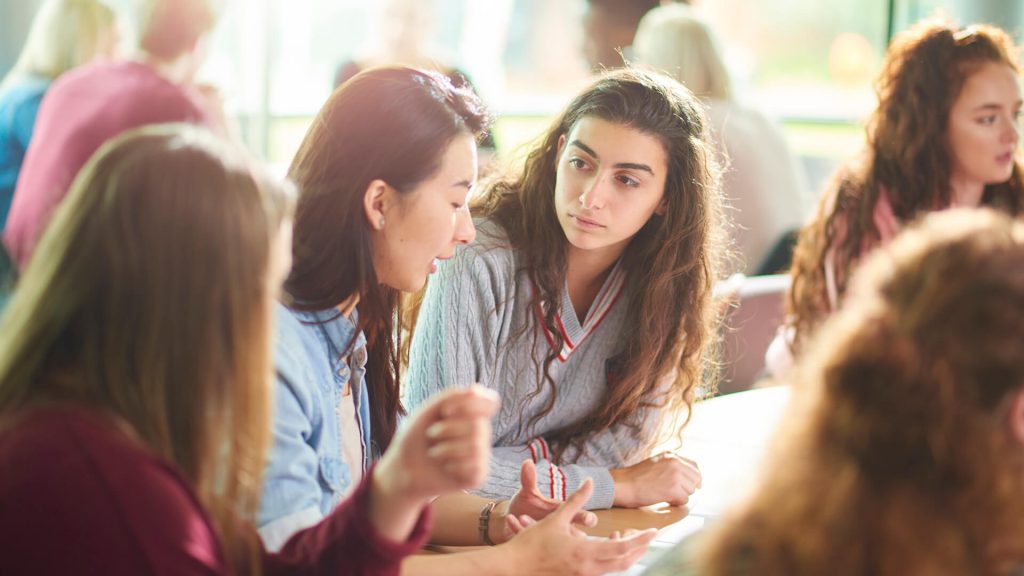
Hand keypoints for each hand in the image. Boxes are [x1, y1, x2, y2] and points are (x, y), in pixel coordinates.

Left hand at [376, 385, 498, 506]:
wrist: (401, 467)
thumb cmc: (415, 437)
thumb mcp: (429, 410)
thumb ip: (452, 396)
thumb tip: (477, 389)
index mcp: (472, 415)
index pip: (491, 402)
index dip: (469, 404)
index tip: (445, 410)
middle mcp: (480, 434)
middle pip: (478, 425)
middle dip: (447, 429)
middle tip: (431, 435)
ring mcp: (480, 455)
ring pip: (475, 446)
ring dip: (445, 449)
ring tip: (433, 453)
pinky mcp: (477, 476)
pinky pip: (474, 467)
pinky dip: (452, 466)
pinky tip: (444, 468)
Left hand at [491, 460, 596, 543]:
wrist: (507, 521)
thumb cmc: (525, 506)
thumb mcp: (528, 493)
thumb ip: (529, 480)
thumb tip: (527, 462)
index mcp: (562, 514)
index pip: (579, 516)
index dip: (586, 518)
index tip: (590, 519)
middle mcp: (558, 530)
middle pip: (571, 535)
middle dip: (569, 533)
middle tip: (563, 529)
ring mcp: (546, 541)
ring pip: (549, 540)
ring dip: (537, 527)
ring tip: (523, 517)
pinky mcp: (532, 548)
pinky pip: (528, 540)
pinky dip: (519, 528)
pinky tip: (511, 519)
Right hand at [499, 479, 655, 575]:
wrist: (513, 567)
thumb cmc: (531, 543)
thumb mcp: (555, 518)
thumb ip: (576, 500)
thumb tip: (590, 482)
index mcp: (585, 553)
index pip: (623, 548)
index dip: (641, 539)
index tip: (653, 530)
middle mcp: (588, 569)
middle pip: (624, 562)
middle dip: (638, 548)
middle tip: (647, 535)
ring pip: (614, 568)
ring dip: (624, 554)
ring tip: (624, 538)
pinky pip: (602, 571)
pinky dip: (610, 560)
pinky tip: (605, 546)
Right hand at [609, 453, 700, 507]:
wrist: (623, 484)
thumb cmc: (635, 477)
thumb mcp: (656, 464)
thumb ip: (671, 466)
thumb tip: (688, 478)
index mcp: (671, 455)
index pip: (694, 466)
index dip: (694, 478)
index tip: (692, 485)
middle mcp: (675, 462)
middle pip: (696, 478)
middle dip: (688, 488)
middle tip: (677, 494)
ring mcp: (675, 475)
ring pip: (691, 490)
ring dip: (681, 496)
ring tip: (666, 495)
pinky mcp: (673, 488)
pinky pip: (684, 500)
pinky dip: (676, 503)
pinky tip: (665, 500)